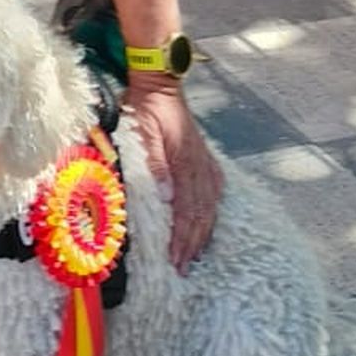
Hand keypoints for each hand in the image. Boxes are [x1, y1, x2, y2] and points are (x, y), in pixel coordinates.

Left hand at [125, 74, 222, 273]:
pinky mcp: (205, 160)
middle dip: (193, 244)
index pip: (188, 210)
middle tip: (183, 268)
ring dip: (203, 233)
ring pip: (210, 206)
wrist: (159, 86)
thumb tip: (167, 196)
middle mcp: (201, 166)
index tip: (176, 260)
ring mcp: (205, 164)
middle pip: (202, 214)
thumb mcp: (142, 134)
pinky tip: (208, 224)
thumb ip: (154, 164)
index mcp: (185, 163)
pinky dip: (210, 213)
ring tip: (194, 255)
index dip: (183, 238)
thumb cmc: (146, 110)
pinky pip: (213, 193)